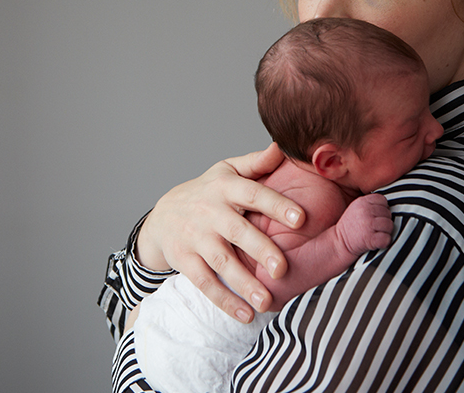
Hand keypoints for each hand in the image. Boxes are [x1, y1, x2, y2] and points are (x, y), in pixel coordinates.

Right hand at [136, 143, 303, 322]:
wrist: (161, 216)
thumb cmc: (206, 192)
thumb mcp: (227, 171)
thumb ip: (256, 163)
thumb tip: (283, 147)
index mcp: (225, 188)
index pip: (253, 194)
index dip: (276, 205)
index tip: (301, 218)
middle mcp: (210, 212)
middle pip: (237, 231)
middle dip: (260, 250)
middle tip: (283, 268)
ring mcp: (195, 237)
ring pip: (221, 262)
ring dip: (243, 283)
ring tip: (267, 302)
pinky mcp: (184, 260)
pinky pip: (205, 283)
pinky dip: (224, 300)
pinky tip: (246, 315)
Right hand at [334, 194, 392, 255]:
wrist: (338, 243)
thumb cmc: (350, 227)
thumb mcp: (356, 208)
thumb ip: (370, 204)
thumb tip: (388, 207)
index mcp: (363, 201)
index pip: (383, 200)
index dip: (382, 209)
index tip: (375, 216)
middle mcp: (366, 211)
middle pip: (388, 213)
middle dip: (384, 221)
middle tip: (374, 228)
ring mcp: (368, 224)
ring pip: (389, 225)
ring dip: (385, 232)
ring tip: (375, 234)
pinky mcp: (370, 238)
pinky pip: (387, 238)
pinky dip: (384, 242)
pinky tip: (376, 242)